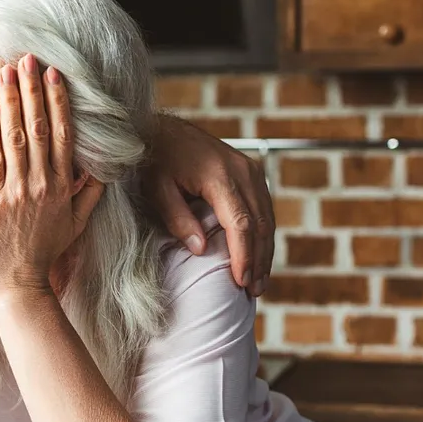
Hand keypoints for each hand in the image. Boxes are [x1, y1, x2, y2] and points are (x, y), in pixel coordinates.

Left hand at [0, 55, 102, 299]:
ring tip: (6, 70)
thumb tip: (101, 168)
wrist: (18, 282)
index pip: (61, 134)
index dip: (57, 100)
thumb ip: (89, 194)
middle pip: (38, 127)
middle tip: (28, 57)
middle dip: (33, 89)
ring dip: (11, 100)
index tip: (54, 74)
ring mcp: (18, 191)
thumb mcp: (76, 224)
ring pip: (16, 137)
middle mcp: (42, 183)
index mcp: (62, 186)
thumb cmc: (44, 253)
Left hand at [141, 116, 273, 295]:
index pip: (241, 224)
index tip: (242, 282)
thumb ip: (177, 217)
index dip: (244, 256)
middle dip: (259, 261)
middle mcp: (243, 171)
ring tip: (258, 283)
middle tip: (253, 292)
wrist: (163, 129)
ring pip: (267, 218)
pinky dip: (263, 235)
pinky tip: (257, 256)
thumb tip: (201, 249)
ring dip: (265, 251)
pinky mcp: (251, 172)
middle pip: (260, 224)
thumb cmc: (155, 159)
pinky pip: (263, 208)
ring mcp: (250, 169)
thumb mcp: (157, 188)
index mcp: (220, 176)